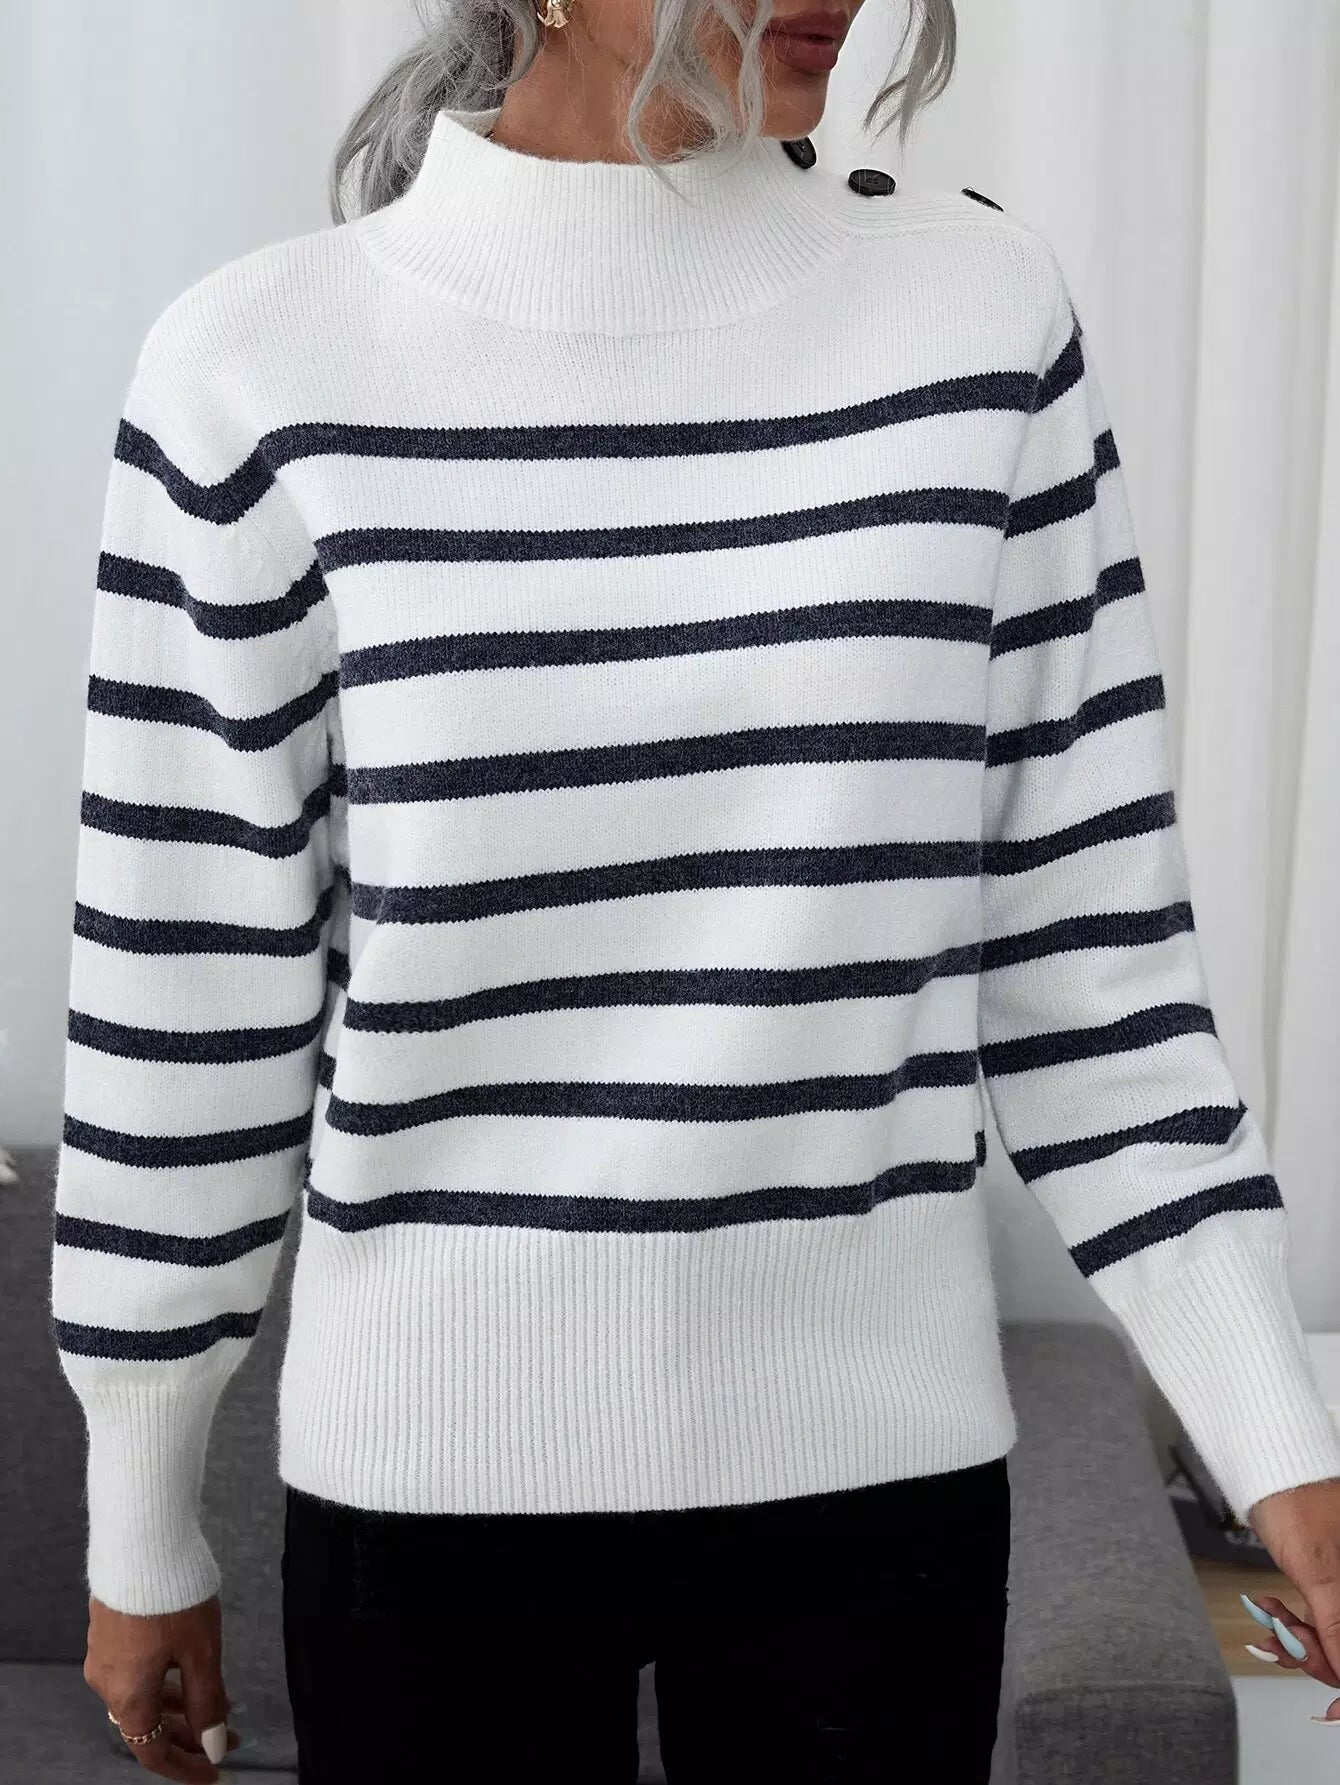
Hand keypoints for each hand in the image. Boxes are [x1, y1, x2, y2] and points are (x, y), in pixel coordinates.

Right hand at [83, 1592, 240, 1780]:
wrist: (140, 1541)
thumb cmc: (173, 1598)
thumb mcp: (201, 1653)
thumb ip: (208, 1702)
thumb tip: (213, 1745)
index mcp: (127, 1696)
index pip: (152, 1753)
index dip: (186, 1767)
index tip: (216, 1772)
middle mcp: (107, 1682)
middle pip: (148, 1726)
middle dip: (190, 1736)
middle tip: (228, 1738)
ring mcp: (105, 1654)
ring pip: (144, 1696)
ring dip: (180, 1706)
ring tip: (220, 1703)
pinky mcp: (109, 1629)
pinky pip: (137, 1671)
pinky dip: (166, 1681)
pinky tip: (192, 1670)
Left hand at [1245, 1477, 1339, 1723]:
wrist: (1267, 1464)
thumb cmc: (1295, 1499)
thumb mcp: (1319, 1569)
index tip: (1333, 1711)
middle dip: (1318, 1654)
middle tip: (1285, 1638)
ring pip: (1333, 1640)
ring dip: (1300, 1640)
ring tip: (1269, 1614)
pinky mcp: (1330, 1586)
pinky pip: (1319, 1622)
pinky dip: (1293, 1626)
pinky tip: (1269, 1614)